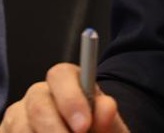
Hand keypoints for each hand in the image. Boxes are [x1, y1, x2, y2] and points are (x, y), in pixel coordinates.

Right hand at [0, 64, 129, 131]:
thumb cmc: (94, 130)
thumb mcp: (106, 122)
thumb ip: (106, 113)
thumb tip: (105, 108)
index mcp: (65, 81)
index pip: (61, 75)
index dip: (71, 99)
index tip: (84, 125)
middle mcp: (38, 94)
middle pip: (38, 106)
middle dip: (55, 129)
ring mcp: (18, 116)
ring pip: (21, 128)